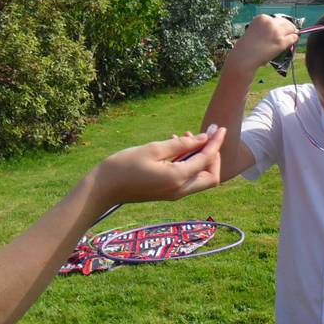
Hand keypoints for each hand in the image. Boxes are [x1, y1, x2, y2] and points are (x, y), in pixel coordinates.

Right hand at [90, 128, 226, 206]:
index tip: (220, 128)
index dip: (215, 143)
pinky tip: (176, 147)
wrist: (103, 189)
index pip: (207, 159)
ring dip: (200, 159)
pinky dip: (189, 164)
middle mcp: (181, 190)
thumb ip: (181, 144)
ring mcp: (175, 194)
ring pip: (201, 179)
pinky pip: (188, 179)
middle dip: (214, 156)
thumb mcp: (154, 149)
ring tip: (186, 137)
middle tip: (205, 137)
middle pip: (212, 176)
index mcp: (178, 178)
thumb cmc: (124, 166)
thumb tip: (203, 138)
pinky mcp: (168, 193)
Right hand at [225, 14, 298, 76]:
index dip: (280, 25)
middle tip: (291, 32)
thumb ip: (265, 28)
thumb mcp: (253, 30)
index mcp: (262, 18)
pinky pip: (293, 38)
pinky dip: (294, 39)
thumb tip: (277, 31)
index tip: (281, 29)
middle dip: (288, 27)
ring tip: (292, 36)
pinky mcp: (281, 42)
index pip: (277, 19)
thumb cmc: (246, 46)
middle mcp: (270, 23)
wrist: (244, 57)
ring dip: (292, 32)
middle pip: (286, 22)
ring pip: (291, 29)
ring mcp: (276, 32)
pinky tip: (292, 42)